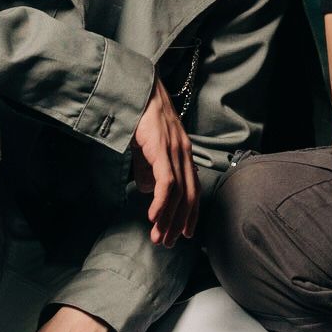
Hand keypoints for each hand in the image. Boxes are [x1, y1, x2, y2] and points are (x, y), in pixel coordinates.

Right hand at [130, 74, 198, 246]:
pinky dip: (162, 202)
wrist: (138, 88)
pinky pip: (167, 182)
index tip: (184, 234)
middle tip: (169, 243)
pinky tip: (154, 216)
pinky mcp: (162, 149)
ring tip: (159, 237)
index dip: (190, 214)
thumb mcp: (148, 146)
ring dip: (168, 219)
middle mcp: (184, 154)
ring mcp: (175, 151)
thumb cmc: (141, 115)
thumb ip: (150, 167)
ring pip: (178, 194)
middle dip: (179, 223)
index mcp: (184, 153)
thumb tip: (149, 189)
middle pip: (188, 196)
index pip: (193, 190)